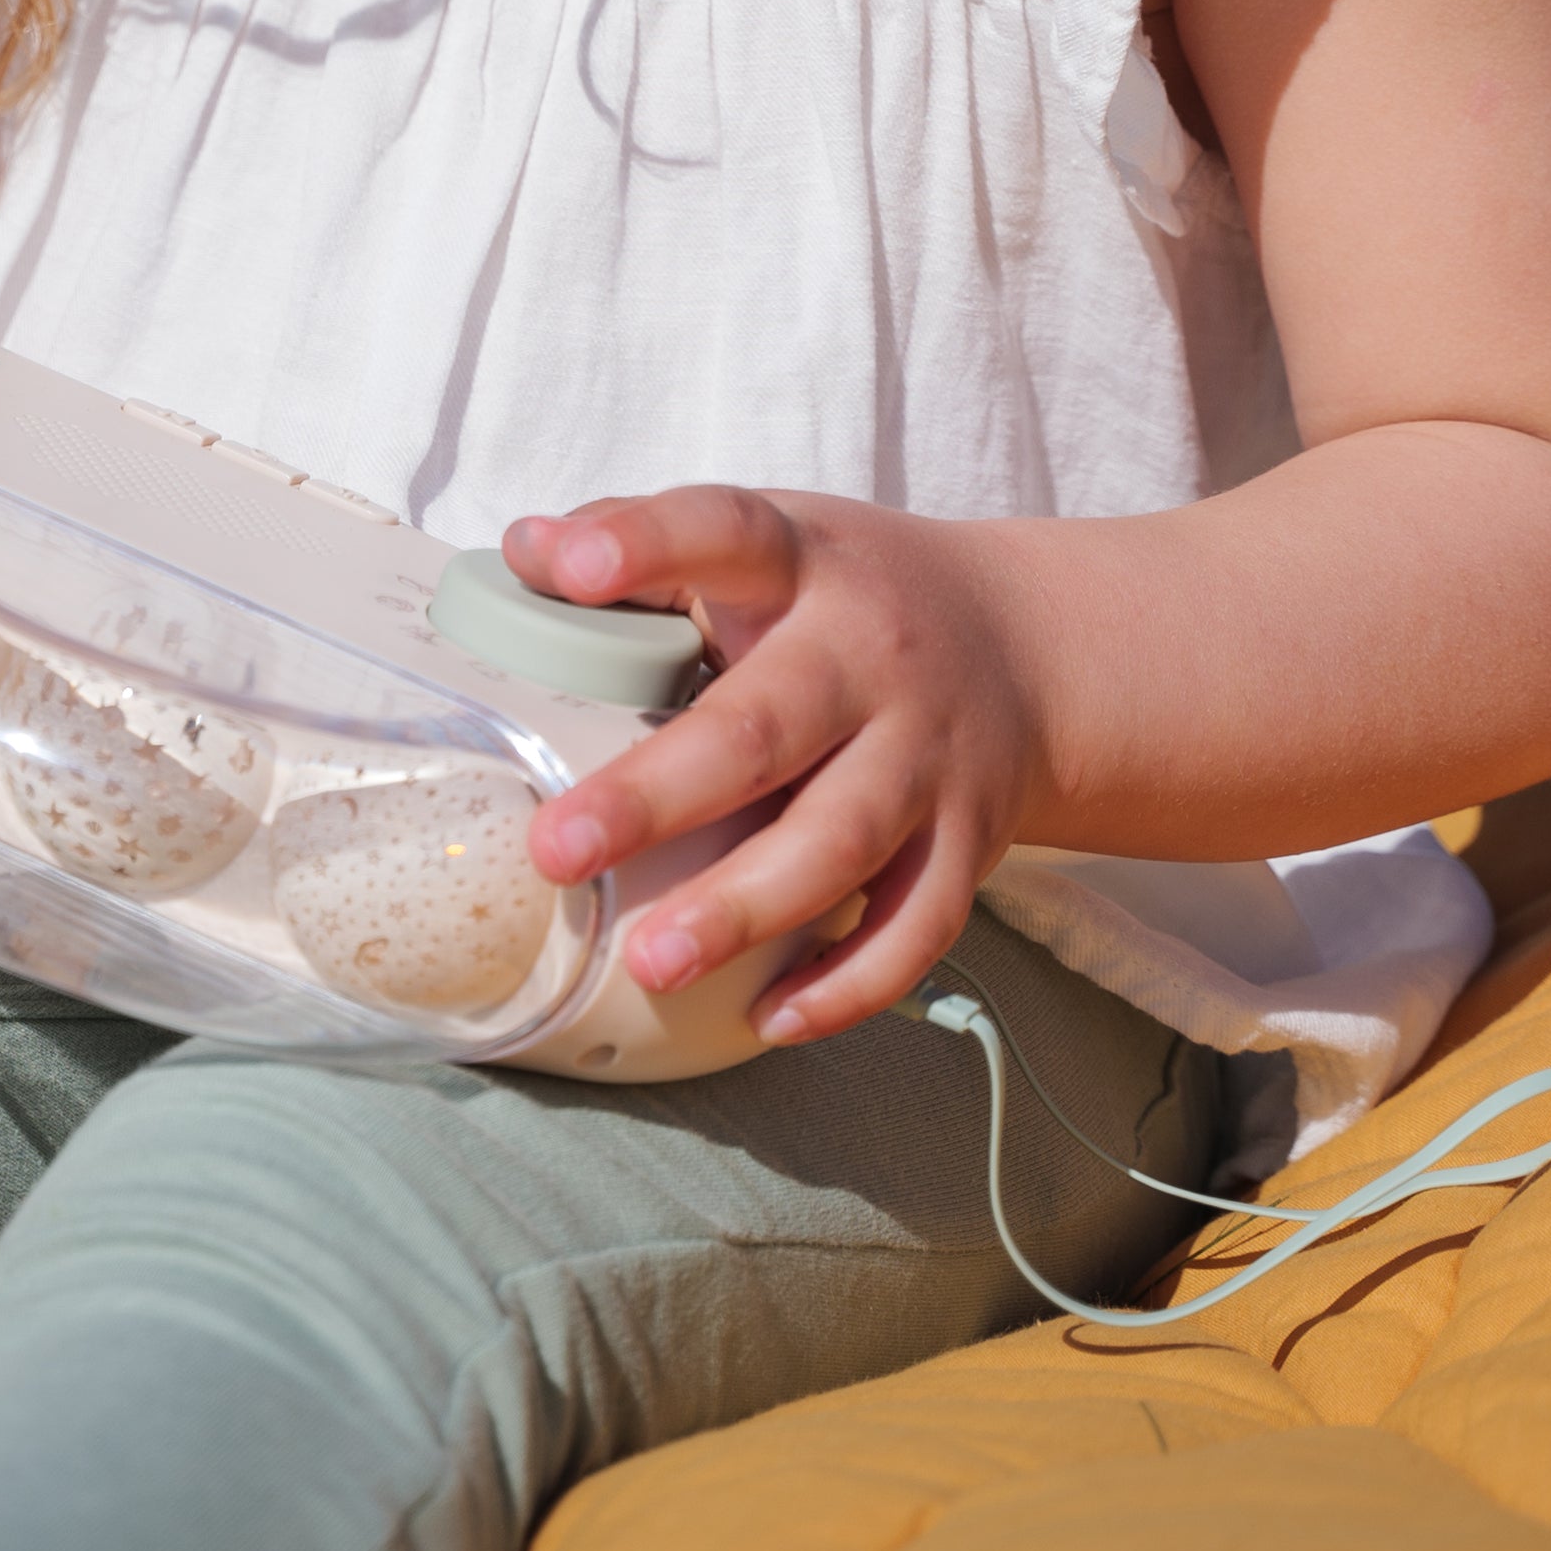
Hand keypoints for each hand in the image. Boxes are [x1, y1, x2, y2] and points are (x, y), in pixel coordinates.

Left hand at [508, 485, 1037, 1048]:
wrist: (1026, 642)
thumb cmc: (847, 597)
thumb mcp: (771, 539)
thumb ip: (653, 546)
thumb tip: (524, 550)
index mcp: (804, 562)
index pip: (724, 533)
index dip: (647, 544)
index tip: (572, 566)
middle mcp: (870, 656)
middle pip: (768, 727)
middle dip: (659, 796)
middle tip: (558, 850)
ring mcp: (927, 754)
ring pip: (840, 840)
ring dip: (744, 909)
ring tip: (651, 962)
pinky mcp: (969, 839)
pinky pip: (916, 925)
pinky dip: (849, 982)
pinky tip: (769, 1017)